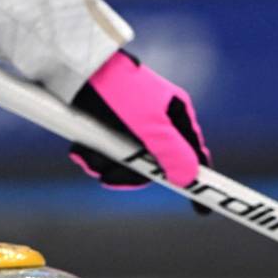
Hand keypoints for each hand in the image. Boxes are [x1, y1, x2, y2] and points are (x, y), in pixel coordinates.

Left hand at [68, 50, 210, 191]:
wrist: (75, 68)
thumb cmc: (119, 89)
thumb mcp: (150, 124)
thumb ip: (172, 152)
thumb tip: (189, 179)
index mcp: (175, 115)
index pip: (192, 153)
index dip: (194, 179)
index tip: (202, 209)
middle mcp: (154, 121)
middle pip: (152, 165)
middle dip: (128, 174)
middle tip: (108, 178)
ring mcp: (127, 124)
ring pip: (124, 162)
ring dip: (104, 165)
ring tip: (87, 155)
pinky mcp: (103, 126)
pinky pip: (103, 154)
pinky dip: (91, 156)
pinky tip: (80, 150)